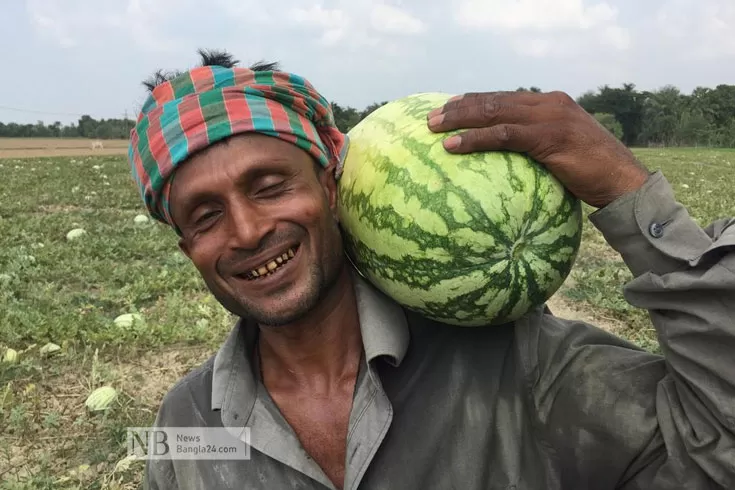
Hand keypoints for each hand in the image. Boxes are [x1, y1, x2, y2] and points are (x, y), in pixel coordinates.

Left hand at [426, 91, 649, 207]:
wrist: (623, 182)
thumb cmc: (592, 174)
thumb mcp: (562, 153)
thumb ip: (537, 148)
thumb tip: (510, 163)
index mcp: (551, 104)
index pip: (505, 98)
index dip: (475, 101)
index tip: (450, 106)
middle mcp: (549, 104)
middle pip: (494, 101)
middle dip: (460, 107)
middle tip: (432, 117)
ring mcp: (550, 118)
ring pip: (495, 113)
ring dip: (460, 120)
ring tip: (434, 128)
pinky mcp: (549, 138)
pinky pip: (503, 136)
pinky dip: (475, 139)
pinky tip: (453, 146)